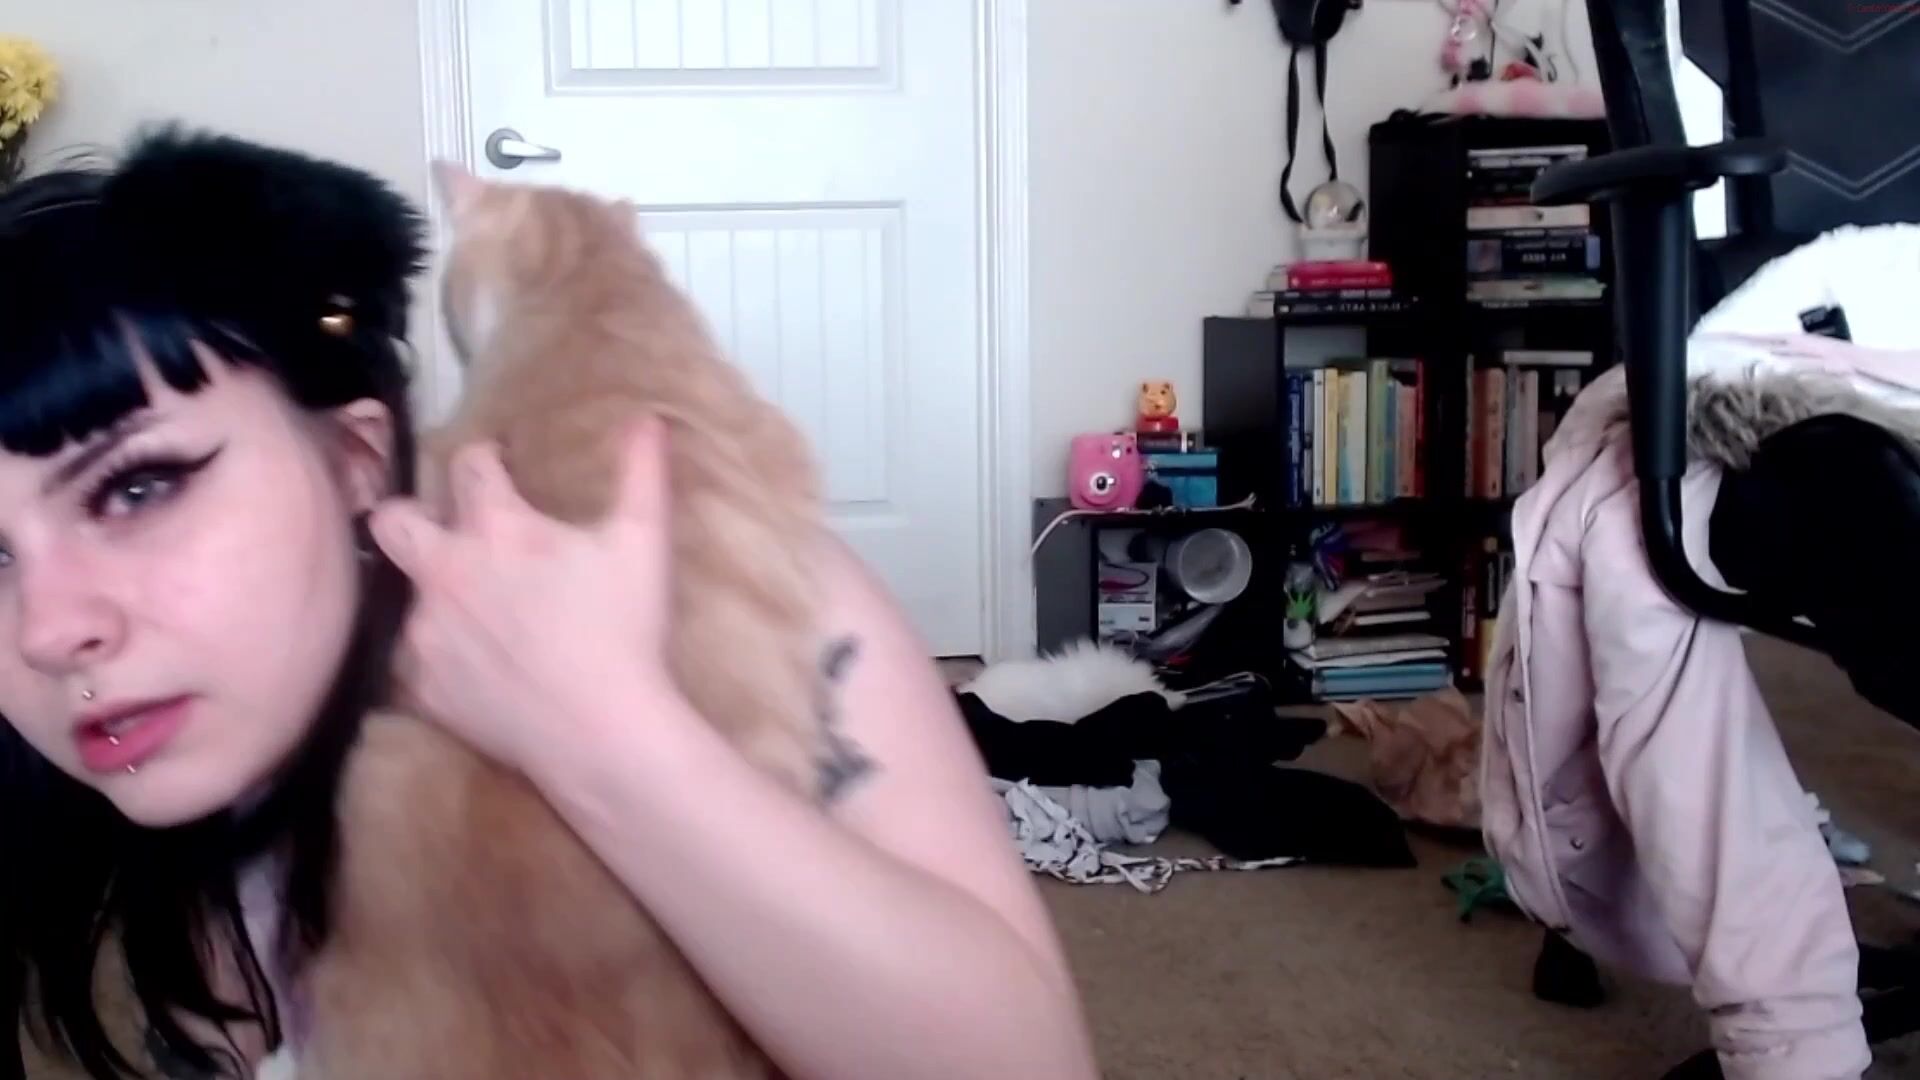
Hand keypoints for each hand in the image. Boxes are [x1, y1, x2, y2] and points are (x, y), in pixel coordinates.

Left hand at [367, 416, 675, 772]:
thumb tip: (647, 419)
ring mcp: (425, 632)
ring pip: (403, 595)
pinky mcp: (421, 687)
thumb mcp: (642, 543)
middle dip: (412, 515)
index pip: (469, 463)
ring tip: (475, 615)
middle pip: (392, 519)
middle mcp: (445, 570)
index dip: (485, 458)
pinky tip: (471, 668)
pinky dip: (435, 659)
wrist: (599, 730)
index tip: (499, 467)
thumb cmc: (623, 630)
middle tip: (449, 532)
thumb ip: (641, 472)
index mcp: (495, 527)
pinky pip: (410, 663)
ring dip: (434, 594)